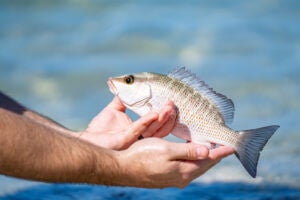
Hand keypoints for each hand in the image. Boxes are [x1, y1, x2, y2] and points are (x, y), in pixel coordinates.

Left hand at [79, 97, 176, 149]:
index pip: (158, 124)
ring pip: (154, 131)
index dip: (165, 115)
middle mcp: (140, 137)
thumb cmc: (100, 128)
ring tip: (168, 108)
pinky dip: (146, 121)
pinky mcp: (125, 140)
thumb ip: (123, 99)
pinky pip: (138, 130)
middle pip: (160, 129)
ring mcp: (134, 140)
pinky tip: (153, 114)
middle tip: (172, 104)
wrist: (87, 138)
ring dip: (162, 119)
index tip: (170, 102)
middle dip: (168, 117)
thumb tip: (128, 86)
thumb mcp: (114, 110)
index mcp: (140, 131)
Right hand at [116, 138, 234, 187]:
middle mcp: (180, 178)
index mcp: (183, 171)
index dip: (220, 153)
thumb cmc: (142, 156)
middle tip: (223, 148)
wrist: (122, 168)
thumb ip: (188, 152)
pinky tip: (190, 156)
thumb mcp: (166, 150)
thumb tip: (208, 152)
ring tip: (210, 151)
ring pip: (194, 168)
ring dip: (203, 159)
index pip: (207, 160)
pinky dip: (192, 161)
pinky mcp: (165, 177)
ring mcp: (172, 179)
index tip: (231, 146)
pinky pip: (185, 169)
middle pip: (203, 166)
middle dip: (214, 157)